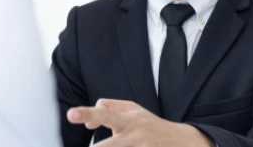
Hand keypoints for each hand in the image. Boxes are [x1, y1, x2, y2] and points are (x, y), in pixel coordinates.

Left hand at [67, 99, 214, 146]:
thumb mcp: (132, 110)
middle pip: (108, 145)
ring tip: (114, 144)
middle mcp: (134, 135)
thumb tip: (88, 122)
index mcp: (129, 119)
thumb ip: (108, 109)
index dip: (87, 114)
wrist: (181, 141)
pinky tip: (130, 146)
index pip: (104, 113)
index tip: (71, 114)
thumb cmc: (150, 125)